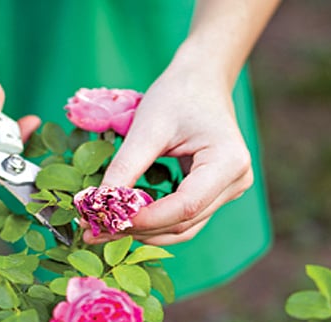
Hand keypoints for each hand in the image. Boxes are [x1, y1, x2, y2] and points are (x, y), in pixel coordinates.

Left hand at [85, 66, 253, 245]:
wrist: (201, 80)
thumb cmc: (178, 95)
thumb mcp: (147, 127)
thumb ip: (126, 167)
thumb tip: (98, 204)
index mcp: (229, 161)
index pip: (186, 206)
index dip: (146, 219)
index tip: (107, 220)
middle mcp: (236, 181)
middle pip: (185, 222)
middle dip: (139, 229)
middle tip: (94, 231)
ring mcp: (229, 190)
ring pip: (185, 227)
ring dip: (145, 232)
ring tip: (104, 229)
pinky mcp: (216, 193)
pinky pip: (185, 218)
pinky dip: (155, 222)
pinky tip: (125, 220)